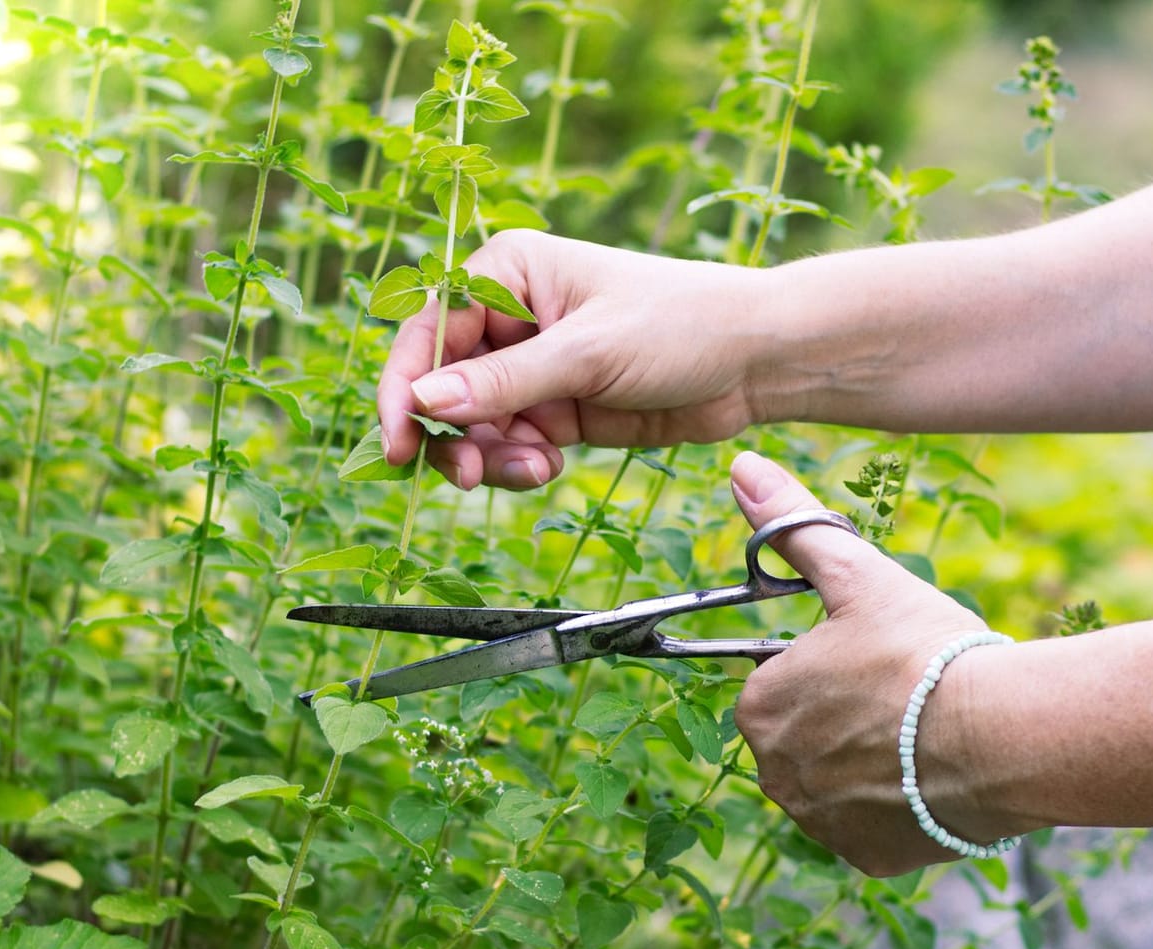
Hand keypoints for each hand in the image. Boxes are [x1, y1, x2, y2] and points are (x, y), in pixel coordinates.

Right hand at [376, 230, 771, 489]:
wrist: (753, 363)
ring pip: (472, 425)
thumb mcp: (587, 353)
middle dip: (451, 433)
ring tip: (534, 469)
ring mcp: (531, 368)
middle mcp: (510, 317)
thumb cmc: (678, 325)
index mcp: (508, 271)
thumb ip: (504, 382)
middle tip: (468, 474)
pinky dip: (518, 465)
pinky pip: (509, 446)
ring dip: (489, 456)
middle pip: (440, 385)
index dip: (404, 387)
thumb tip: (422, 400)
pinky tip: (552, 466)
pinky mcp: (555, 410)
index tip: (399, 441)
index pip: (428, 330)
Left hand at [729, 451, 1021, 876]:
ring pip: (838, 782)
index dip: (831, 668)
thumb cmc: (926, 652)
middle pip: (807, 736)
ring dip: (871, 762)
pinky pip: (873, 827)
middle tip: (907, 697)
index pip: (782, 682)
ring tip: (925, 735)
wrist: (1001, 737)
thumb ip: (796, 526)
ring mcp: (818, 823)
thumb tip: (742, 469)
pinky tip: (935, 780)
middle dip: (848, 718)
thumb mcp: (858, 576)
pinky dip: (900, 807)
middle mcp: (773, 774)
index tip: (877, 661)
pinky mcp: (865, 857)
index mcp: (758, 707)